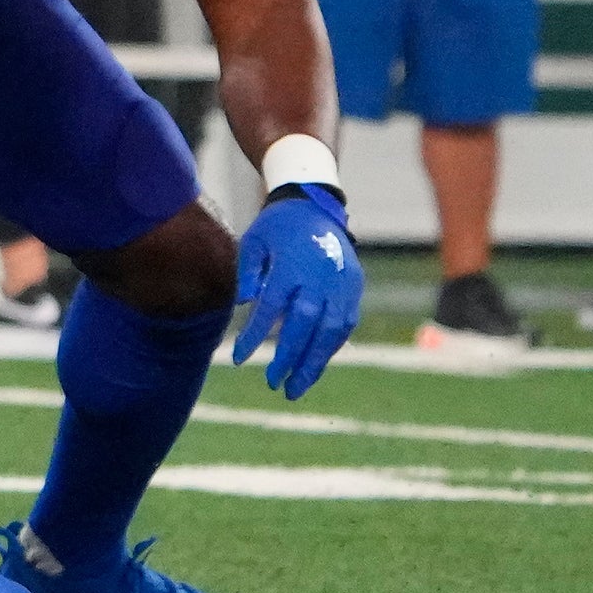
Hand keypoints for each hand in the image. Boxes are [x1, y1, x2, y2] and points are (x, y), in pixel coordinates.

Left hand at [231, 183, 361, 398]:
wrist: (314, 205)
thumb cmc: (276, 228)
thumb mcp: (253, 241)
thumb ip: (248, 273)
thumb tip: (243, 306)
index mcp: (290, 264)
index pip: (271, 307)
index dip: (255, 335)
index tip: (240, 359)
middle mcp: (319, 276)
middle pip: (305, 324)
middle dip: (290, 358)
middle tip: (274, 385)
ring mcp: (341, 282)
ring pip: (331, 330)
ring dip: (314, 362)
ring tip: (297, 387)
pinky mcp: (353, 286)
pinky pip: (345, 323)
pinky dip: (331, 346)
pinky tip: (315, 364)